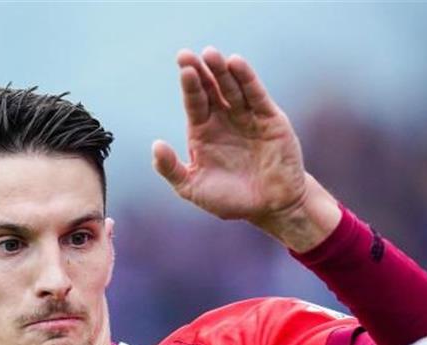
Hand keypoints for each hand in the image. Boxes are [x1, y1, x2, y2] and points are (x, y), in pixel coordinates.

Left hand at [152, 47, 340, 251]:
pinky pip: (256, 96)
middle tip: (186, 56)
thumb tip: (155, 146)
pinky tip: (236, 64)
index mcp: (204, 132)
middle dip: (200, 72)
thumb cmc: (231, 199)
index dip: (189, 86)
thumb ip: (172, 170)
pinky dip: (247, 79)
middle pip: (211, 89)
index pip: (195, 103)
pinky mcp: (270, 119)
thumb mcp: (193, 188)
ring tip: (211, 54)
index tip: (182, 67)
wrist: (271, 208)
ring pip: (232, 88)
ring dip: (221, 71)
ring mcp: (248, 117)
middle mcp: (225, 120)